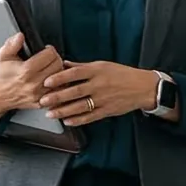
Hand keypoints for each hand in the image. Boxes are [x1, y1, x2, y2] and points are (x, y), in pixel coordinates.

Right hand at [0, 34, 64, 123]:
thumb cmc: (1, 76)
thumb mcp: (4, 56)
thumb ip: (12, 44)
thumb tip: (21, 36)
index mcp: (26, 70)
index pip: (50, 55)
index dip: (50, 49)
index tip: (46, 49)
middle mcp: (34, 83)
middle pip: (58, 66)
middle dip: (56, 59)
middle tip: (50, 58)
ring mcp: (38, 94)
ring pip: (60, 79)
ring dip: (58, 72)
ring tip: (51, 68)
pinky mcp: (41, 102)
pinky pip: (57, 92)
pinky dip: (57, 85)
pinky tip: (51, 80)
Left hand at [43, 60, 159, 126]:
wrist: (143, 87)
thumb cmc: (122, 74)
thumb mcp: (102, 65)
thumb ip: (82, 66)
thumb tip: (64, 63)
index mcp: (97, 71)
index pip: (75, 73)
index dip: (60, 78)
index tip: (47, 81)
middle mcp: (99, 85)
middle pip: (75, 91)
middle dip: (57, 97)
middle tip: (43, 100)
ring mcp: (103, 99)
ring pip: (80, 106)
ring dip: (63, 111)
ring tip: (50, 113)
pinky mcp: (107, 111)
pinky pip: (90, 117)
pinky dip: (78, 120)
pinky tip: (67, 121)